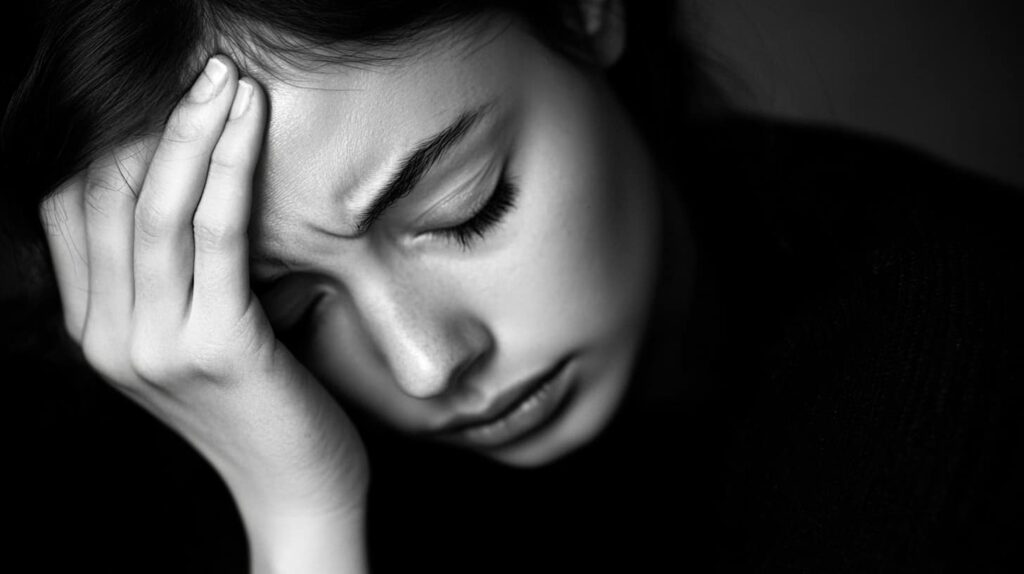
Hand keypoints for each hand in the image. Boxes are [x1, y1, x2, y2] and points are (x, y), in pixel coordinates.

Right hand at [39, 56, 367, 570]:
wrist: (297, 497)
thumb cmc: (266, 410)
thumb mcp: (205, 340)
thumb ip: (184, 281)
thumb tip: (203, 193)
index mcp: (98, 336)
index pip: (74, 215)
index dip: (116, 146)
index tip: (171, 101)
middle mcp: (109, 340)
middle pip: (107, 200)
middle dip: (156, 123)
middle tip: (207, 69)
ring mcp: (155, 347)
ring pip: (157, 206)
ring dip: (193, 129)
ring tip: (228, 77)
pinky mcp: (216, 347)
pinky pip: (217, 232)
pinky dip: (232, 165)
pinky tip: (250, 120)